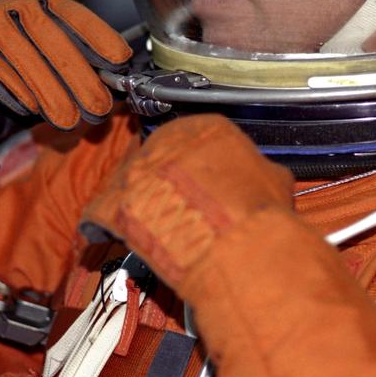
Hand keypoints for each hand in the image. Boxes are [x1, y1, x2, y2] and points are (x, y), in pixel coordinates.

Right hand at [0, 0, 130, 138]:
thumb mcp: (44, 88)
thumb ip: (72, 82)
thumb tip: (115, 93)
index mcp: (31, 12)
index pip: (68, 12)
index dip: (96, 32)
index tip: (120, 59)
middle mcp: (5, 11)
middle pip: (46, 30)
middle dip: (77, 70)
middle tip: (98, 106)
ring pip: (19, 47)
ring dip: (48, 85)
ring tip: (67, 119)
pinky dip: (11, 84)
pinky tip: (28, 107)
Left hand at [81, 114, 293, 296]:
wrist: (234, 248)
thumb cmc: (256, 215)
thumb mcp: (275, 184)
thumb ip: (260, 174)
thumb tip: (266, 179)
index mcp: (207, 127)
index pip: (197, 141)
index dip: (199, 168)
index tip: (202, 185)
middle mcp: (166, 140)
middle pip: (160, 158)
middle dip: (166, 182)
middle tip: (178, 207)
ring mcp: (135, 170)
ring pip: (130, 182)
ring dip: (138, 201)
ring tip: (155, 226)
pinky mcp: (111, 203)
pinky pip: (100, 213)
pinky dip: (105, 226)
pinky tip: (119, 237)